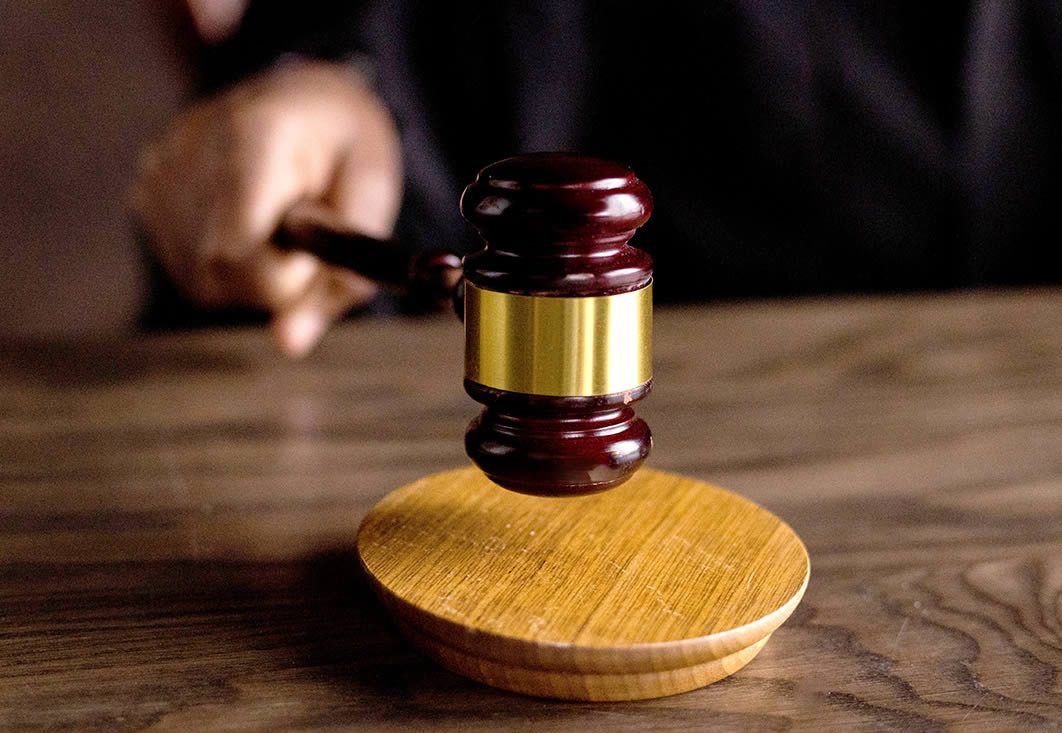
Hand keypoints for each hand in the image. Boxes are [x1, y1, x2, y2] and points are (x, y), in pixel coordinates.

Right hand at [133, 60, 401, 356]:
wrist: (307, 99)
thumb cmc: (347, 149)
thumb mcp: (372, 200)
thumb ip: (341, 275)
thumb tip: (289, 345)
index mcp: (256, 135)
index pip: (236, 251)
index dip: (281, 279)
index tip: (312, 254)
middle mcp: (191, 147)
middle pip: (217, 274)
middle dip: (273, 282)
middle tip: (305, 240)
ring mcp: (159, 169)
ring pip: (201, 281)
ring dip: (251, 277)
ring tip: (278, 223)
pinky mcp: (144, 190)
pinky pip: (187, 269)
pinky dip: (226, 266)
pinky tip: (248, 224)